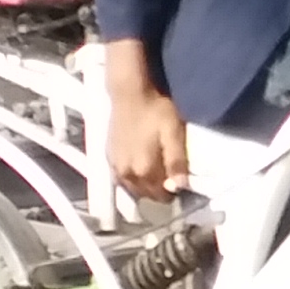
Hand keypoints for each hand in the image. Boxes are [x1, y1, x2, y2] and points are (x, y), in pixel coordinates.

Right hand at [99, 42, 188, 199]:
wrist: (129, 92)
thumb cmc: (155, 109)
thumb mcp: (173, 133)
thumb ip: (177, 161)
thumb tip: (180, 187)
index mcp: (144, 171)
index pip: (161, 196)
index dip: (173, 191)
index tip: (180, 180)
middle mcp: (126, 174)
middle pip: (146, 194)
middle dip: (159, 189)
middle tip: (170, 174)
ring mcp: (115, 166)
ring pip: (132, 188)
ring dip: (144, 185)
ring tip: (155, 170)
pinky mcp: (108, 156)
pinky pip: (121, 178)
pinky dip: (132, 177)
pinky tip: (139, 165)